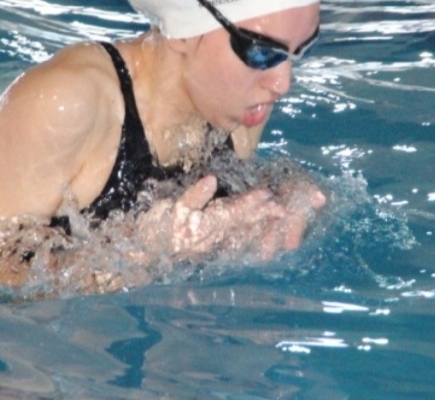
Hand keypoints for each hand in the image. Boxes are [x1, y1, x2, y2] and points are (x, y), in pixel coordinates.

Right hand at [140, 175, 325, 260]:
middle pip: (244, 224)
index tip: (266, 194)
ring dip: (264, 226)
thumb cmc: (159, 228)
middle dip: (265, 215)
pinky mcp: (218, 248)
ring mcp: (218, 244)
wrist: (149, 253)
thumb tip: (211, 181)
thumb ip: (193, 196)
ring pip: (246, 233)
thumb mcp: (172, 209)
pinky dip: (256, 236)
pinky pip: (241, 242)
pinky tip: (267, 233)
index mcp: (206, 225)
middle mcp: (216, 237)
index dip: (250, 203)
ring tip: (282, 218)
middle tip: (285, 207)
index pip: (232, 212)